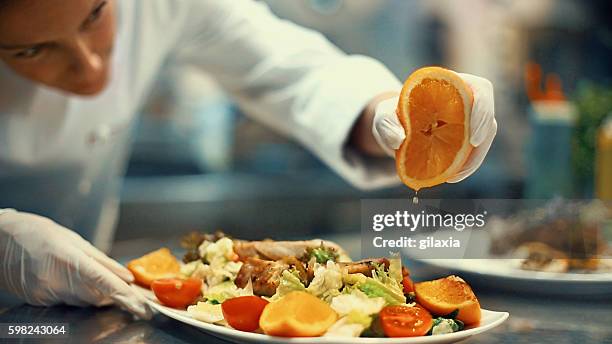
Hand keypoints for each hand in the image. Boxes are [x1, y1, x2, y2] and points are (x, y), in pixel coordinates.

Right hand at [0, 210, 150, 318]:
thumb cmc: (37, 233)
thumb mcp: (75, 240)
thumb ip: (103, 261)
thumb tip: (126, 276)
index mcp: (68, 260)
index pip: (104, 283)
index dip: (125, 297)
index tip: (142, 307)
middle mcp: (56, 281)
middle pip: (97, 297)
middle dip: (112, 295)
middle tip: (125, 290)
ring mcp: (46, 293)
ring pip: (83, 301)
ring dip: (94, 293)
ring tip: (89, 277)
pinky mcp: (39, 301)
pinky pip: (67, 301)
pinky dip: (77, 294)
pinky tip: (70, 280)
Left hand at [372, 72, 496, 181]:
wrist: (393, 128)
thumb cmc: (391, 116)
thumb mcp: (382, 117)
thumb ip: (386, 124)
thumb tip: (398, 139)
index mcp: (450, 84)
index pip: (480, 89)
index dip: (484, 111)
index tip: (474, 138)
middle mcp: (464, 99)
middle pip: (487, 116)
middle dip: (481, 143)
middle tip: (462, 166)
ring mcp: (468, 119)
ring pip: (485, 136)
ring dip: (474, 159)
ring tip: (453, 176)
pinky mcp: (466, 137)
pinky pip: (475, 151)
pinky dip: (467, 166)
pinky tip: (451, 177)